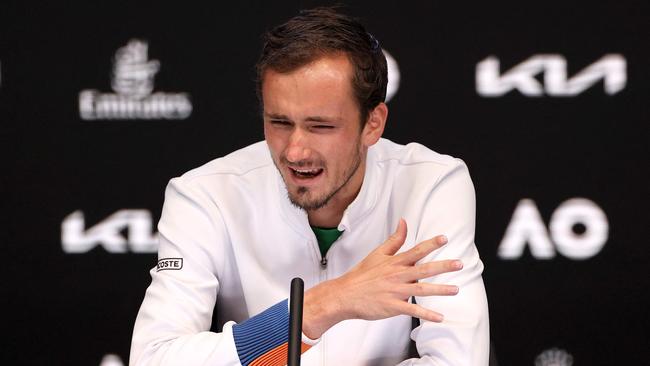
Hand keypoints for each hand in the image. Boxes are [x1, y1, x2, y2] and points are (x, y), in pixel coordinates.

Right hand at [303, 218, 462, 338]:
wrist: (345, 294)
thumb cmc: (362, 274)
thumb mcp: (378, 253)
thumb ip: (394, 239)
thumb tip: (403, 222)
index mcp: (395, 262)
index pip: (416, 250)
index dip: (431, 244)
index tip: (444, 239)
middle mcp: (397, 275)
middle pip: (424, 269)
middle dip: (443, 266)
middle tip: (460, 264)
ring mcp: (396, 291)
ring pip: (422, 289)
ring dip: (440, 290)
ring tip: (455, 289)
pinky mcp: (393, 306)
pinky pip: (413, 310)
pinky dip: (427, 314)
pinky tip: (439, 317)